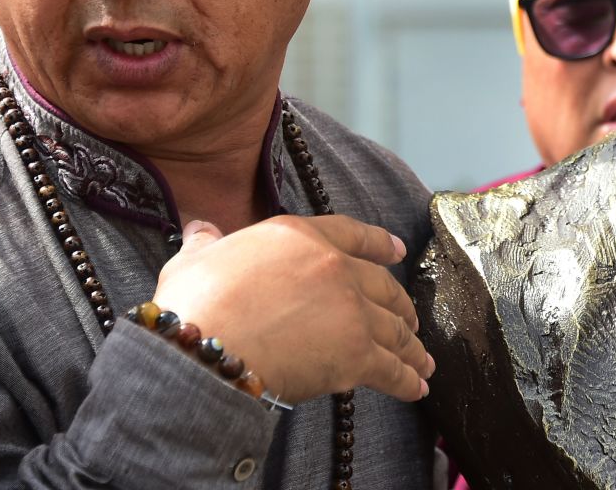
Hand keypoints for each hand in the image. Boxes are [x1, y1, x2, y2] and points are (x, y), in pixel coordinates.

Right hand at [152, 214, 433, 403]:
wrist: (204, 348)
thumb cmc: (195, 303)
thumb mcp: (194, 260)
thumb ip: (206, 243)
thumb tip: (199, 228)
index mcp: (300, 238)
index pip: (352, 235)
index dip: (379, 244)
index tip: (398, 252)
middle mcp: (335, 268)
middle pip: (382, 285)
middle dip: (400, 304)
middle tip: (409, 318)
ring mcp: (351, 310)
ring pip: (393, 328)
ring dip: (410, 346)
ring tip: (421, 360)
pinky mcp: (356, 353)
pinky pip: (391, 369)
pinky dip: (407, 379)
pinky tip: (417, 387)